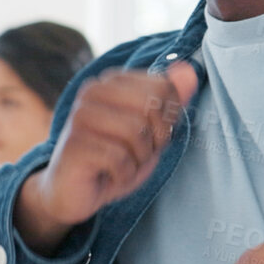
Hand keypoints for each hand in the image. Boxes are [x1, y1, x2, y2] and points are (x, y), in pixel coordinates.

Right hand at [19, 63, 198, 248]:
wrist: (73, 193)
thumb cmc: (113, 159)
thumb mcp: (151, 131)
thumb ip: (171, 101)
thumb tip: (189, 71)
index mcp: (112, 81)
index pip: (164, 87)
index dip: (167, 120)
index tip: (149, 136)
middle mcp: (92, 91)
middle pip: (152, 106)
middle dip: (155, 139)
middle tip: (137, 154)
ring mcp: (80, 115)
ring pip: (136, 132)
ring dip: (138, 159)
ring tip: (122, 165)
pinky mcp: (74, 143)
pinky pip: (119, 158)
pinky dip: (124, 174)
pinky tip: (109, 175)